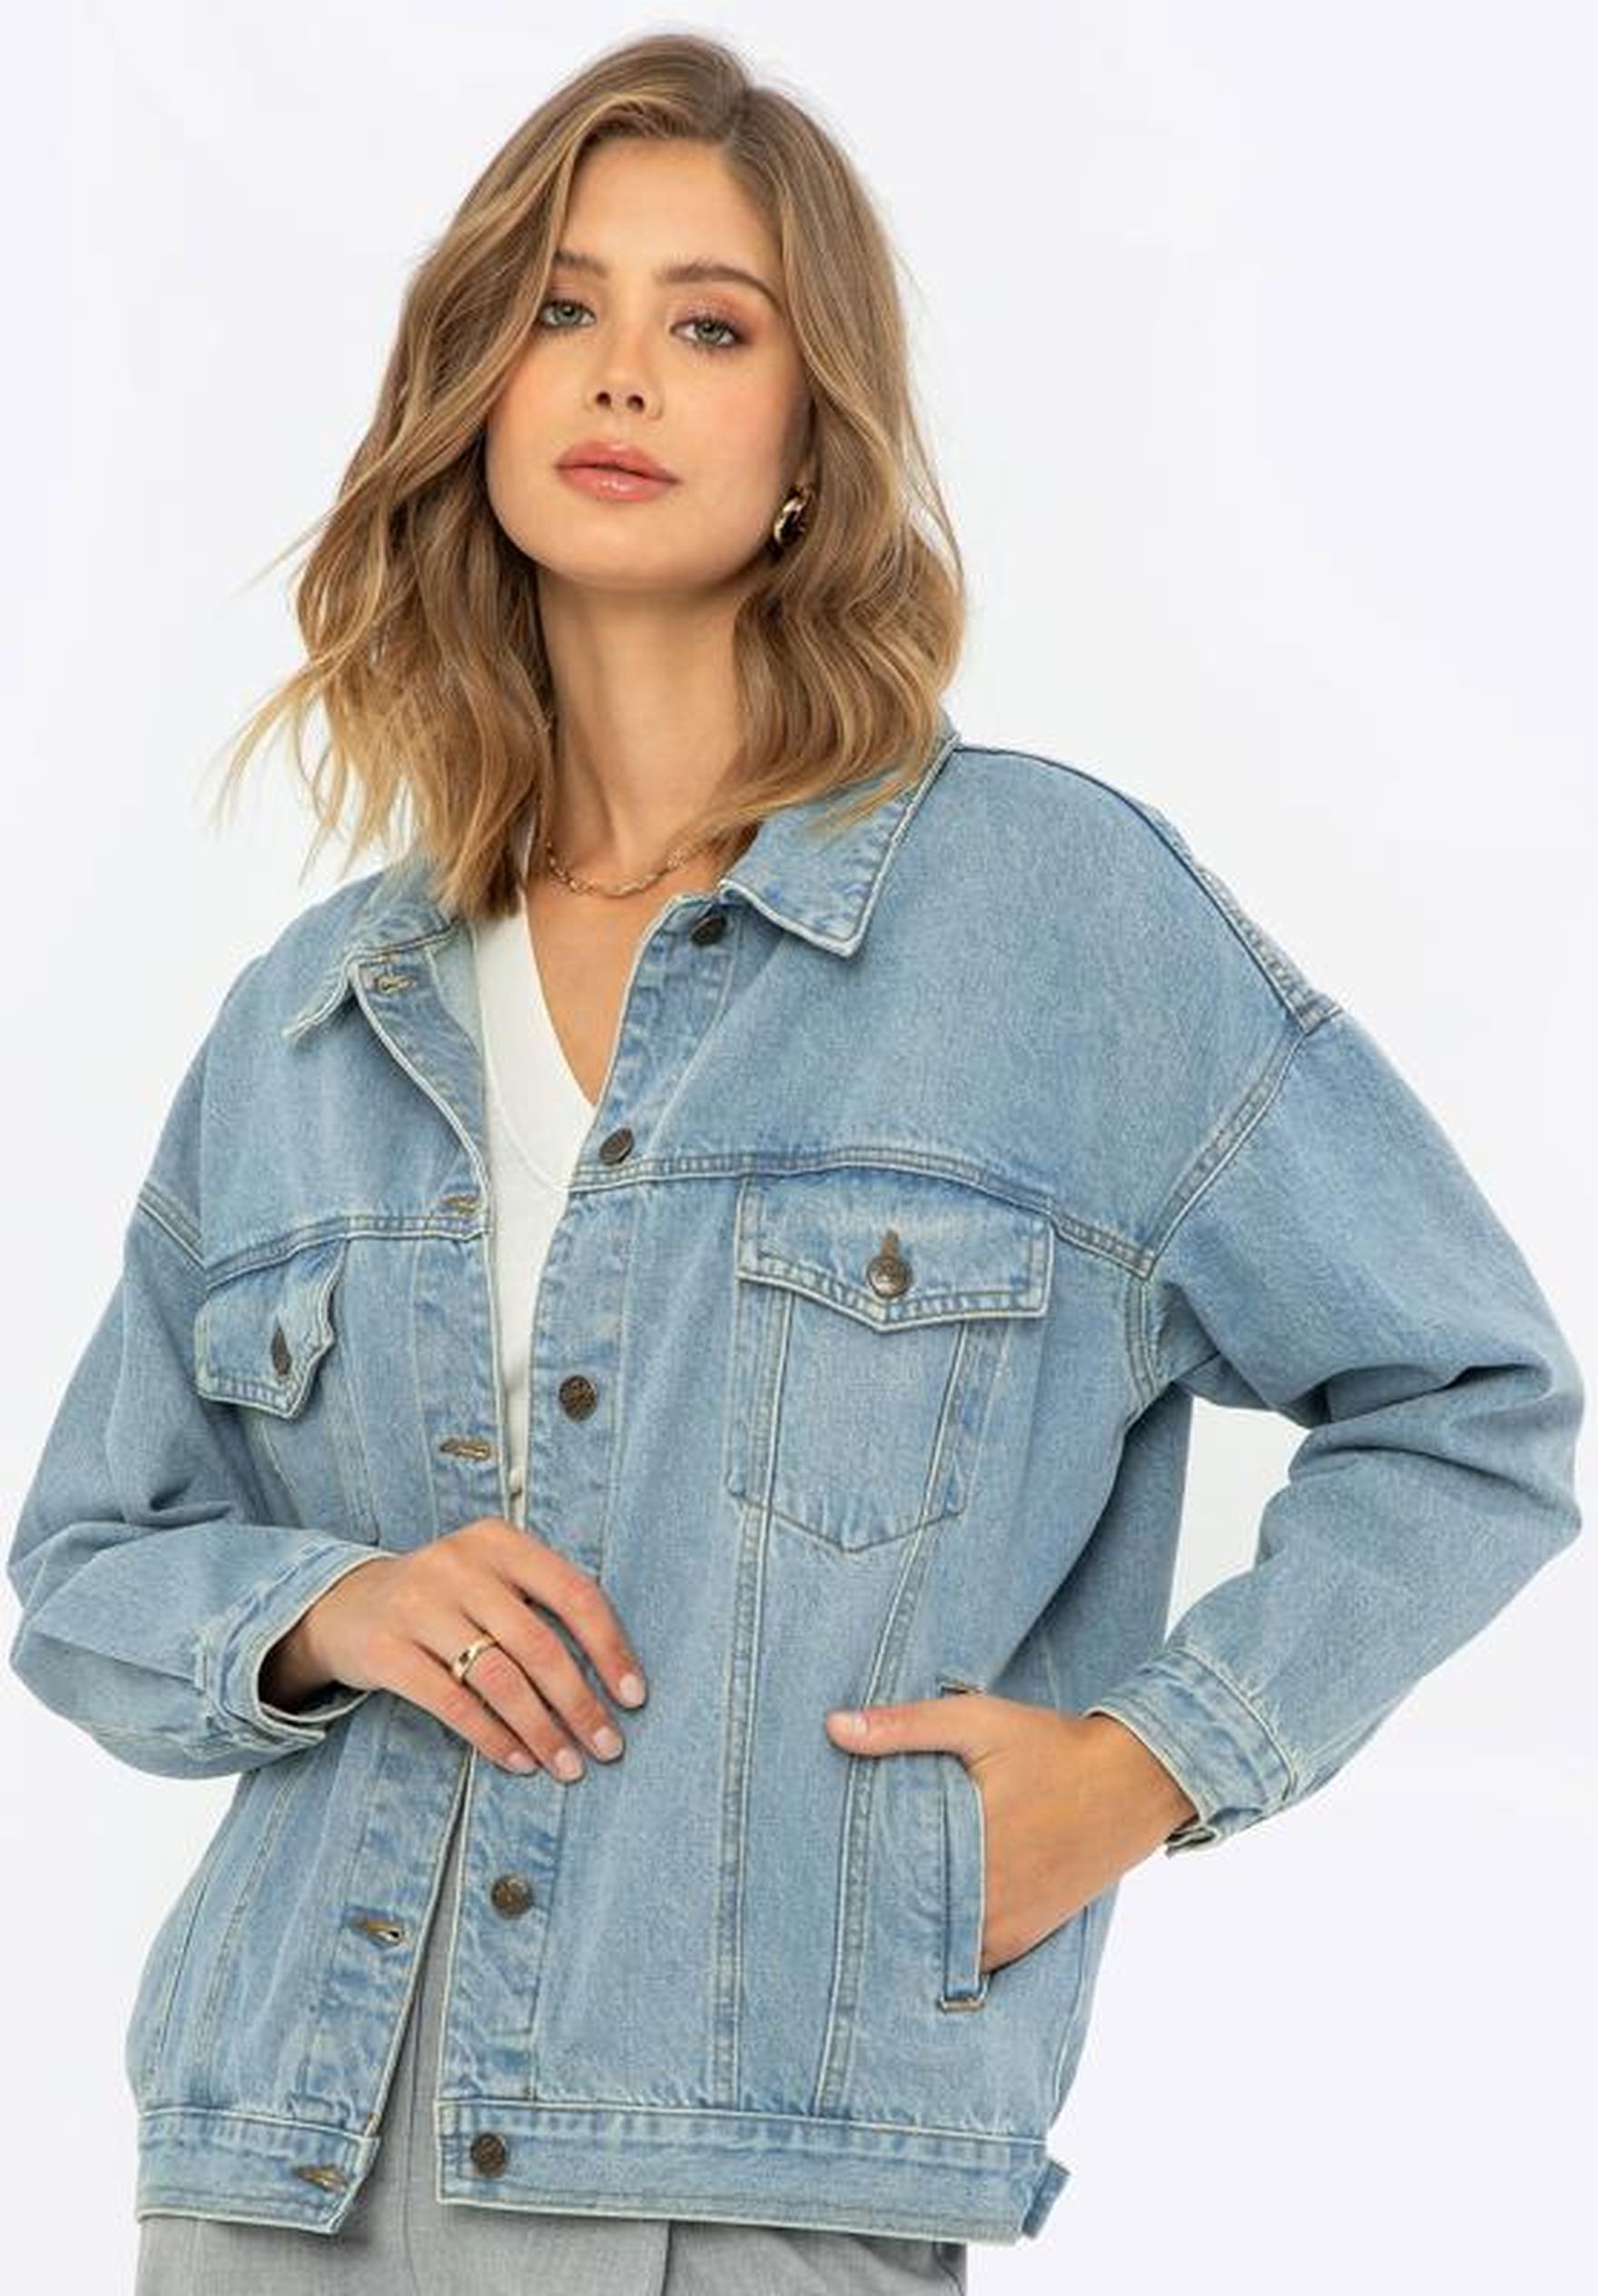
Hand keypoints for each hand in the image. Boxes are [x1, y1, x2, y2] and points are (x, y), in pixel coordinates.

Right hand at [260, 1518, 646, 1782]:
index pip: (572, 1592)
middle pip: (537, 1644)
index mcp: (498, 1541)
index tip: (633, 1697)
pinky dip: (492, 1736)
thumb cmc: (444, 1600)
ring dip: (541, 1729)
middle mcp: (459, 1565)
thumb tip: (612, 1680)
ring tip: (567, 1765)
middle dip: (579, 1703)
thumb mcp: (489, 1579)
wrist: (343, 1605)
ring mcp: (417, 1605)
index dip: (609, 1647)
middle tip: (607, 1747)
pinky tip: (517, 1761)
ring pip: (498, 1677)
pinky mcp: (385, 1650)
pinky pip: (451, 1702)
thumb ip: (540, 1606)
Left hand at [823, 1693, 1198, 1974]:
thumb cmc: (1051, 1746)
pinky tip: (923, 1931)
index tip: (816, 1888)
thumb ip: (905, 1727)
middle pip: (911, 1926)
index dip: (851, 1890)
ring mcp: (1014, 1927)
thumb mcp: (977, 1722)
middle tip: (829, 1912)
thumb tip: (833, 1727)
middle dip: (874, 1919)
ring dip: (912, 1936)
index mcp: (971, 1849)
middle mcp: (990, 1903)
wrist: (1136, 1780)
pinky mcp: (1031, 1935)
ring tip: (865, 1926)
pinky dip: (949, 1949)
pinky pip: (978, 1959)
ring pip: (942, 1950)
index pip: (888, 1887)